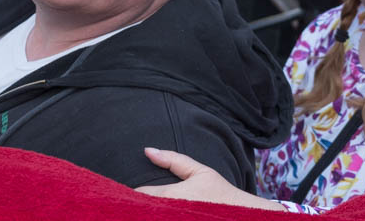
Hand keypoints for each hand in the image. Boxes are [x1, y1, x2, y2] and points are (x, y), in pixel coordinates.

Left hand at [136, 148, 280, 209]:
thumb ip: (173, 160)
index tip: (125, 190)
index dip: (131, 193)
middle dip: (135, 206)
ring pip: (148, 217)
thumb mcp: (199, 171)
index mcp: (171, 196)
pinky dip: (156, 217)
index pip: (139, 195)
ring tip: (141, 209)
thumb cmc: (219, 193)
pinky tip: (158, 214)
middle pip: (139, 211)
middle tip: (130, 203)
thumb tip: (148, 150)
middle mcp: (169, 213)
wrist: (240, 216)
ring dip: (145, 213)